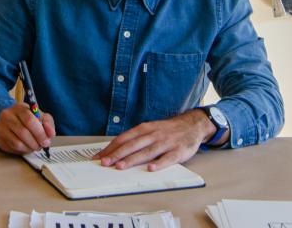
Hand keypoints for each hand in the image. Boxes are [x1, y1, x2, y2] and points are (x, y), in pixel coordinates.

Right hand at [0, 102, 55, 154]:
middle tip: (41, 146)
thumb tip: (50, 133)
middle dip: (35, 142)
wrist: (10, 120)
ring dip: (29, 148)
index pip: (29, 120)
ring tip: (35, 146)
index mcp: (19, 108)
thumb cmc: (27, 118)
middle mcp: (7, 116)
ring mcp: (1, 128)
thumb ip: (48, 123)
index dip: (39, 133)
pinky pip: (12, 148)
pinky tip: (27, 147)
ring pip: (17, 143)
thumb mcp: (40, 116)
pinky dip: (23, 150)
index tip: (46, 141)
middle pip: (23, 132)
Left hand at [96, 110, 215, 171]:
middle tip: (105, 163)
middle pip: (132, 145)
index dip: (111, 148)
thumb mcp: (150, 129)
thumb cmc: (167, 130)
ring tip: (121, 166)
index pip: (124, 138)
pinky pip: (168, 158)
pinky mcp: (178, 151)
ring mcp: (166, 142)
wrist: (192, 124)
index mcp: (145, 129)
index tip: (99, 157)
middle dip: (117, 154)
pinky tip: (151, 169)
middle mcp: (153, 134)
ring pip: (147, 152)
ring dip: (133, 159)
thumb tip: (116, 150)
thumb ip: (136, 138)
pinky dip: (159, 164)